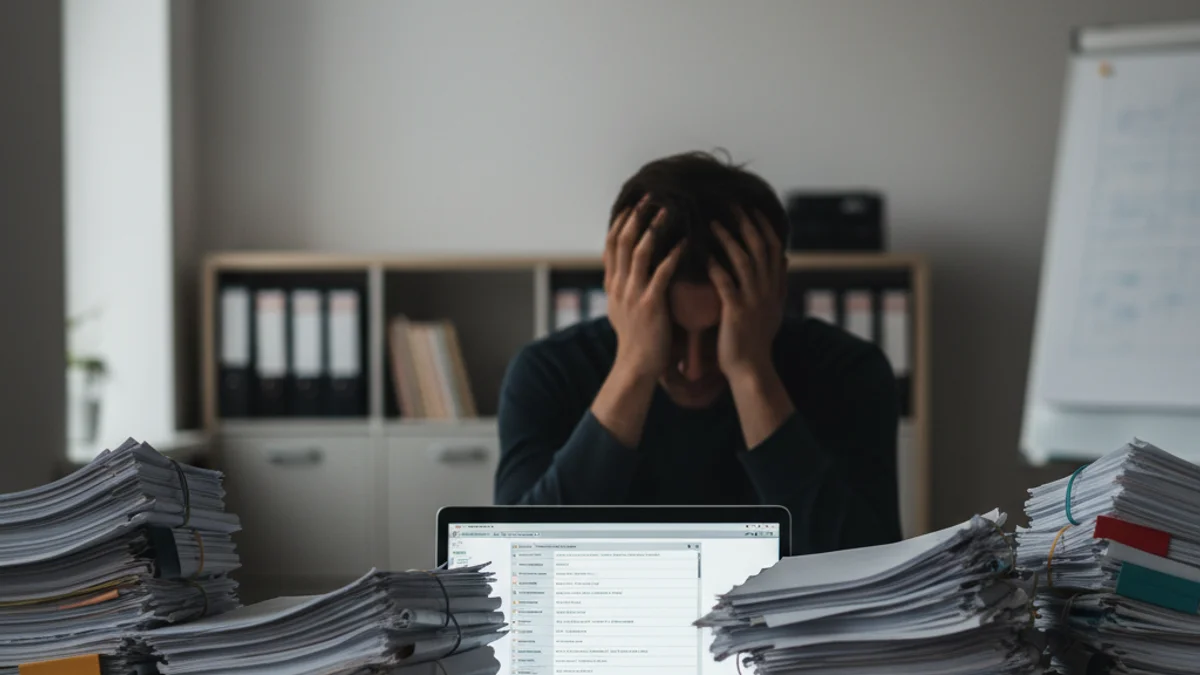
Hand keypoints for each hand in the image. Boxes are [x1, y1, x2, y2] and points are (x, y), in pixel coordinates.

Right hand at [604, 196, 682, 380]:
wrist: (636, 367)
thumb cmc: (636, 340)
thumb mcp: (621, 310)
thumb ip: (624, 288)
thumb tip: (626, 270)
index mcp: (613, 285)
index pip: (611, 245)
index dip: (621, 222)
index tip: (632, 203)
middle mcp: (620, 285)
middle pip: (623, 241)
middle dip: (636, 216)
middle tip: (650, 196)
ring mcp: (633, 294)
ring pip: (639, 252)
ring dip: (653, 228)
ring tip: (668, 210)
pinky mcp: (650, 304)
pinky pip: (661, 273)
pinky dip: (673, 255)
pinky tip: (685, 243)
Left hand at [708, 209, 786, 382]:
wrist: (752, 369)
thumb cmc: (757, 339)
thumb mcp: (774, 308)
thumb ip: (779, 282)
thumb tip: (786, 257)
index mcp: (774, 287)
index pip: (773, 247)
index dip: (763, 226)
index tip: (751, 209)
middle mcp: (766, 290)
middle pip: (759, 248)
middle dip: (746, 224)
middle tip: (732, 205)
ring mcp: (752, 300)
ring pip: (743, 261)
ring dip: (728, 239)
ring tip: (713, 223)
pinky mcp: (735, 312)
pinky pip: (726, 285)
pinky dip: (717, 268)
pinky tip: (705, 256)